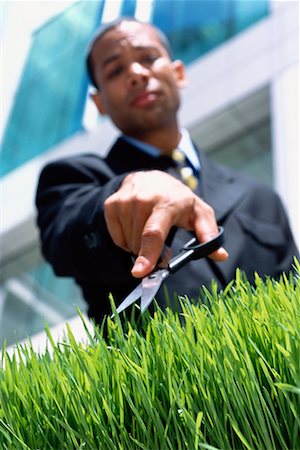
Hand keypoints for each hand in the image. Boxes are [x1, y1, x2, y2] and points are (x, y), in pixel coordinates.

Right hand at [104, 170, 227, 277]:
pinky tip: (137, 228)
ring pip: (128, 243)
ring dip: (139, 247)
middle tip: (163, 248)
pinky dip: (127, 240)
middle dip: (150, 254)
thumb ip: (209, 234)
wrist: (153, 178)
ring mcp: (124, 200)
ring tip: (151, 233)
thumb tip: (221, 255)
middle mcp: (143, 199)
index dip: (148, 254)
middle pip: (139, 243)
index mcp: (167, 202)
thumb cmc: (179, 201)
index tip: (140, 272)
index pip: (154, 232)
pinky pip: (117, 237)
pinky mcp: (111, 204)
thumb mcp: (199, 213)